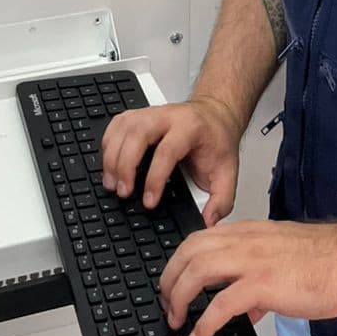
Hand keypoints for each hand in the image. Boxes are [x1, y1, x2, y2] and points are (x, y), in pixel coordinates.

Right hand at [100, 96, 240, 223]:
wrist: (215, 116)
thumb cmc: (217, 141)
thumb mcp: (228, 171)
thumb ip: (221, 200)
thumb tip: (207, 222)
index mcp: (190, 128)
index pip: (167, 151)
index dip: (154, 178)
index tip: (149, 202)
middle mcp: (168, 116)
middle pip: (138, 133)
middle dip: (125, 165)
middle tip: (123, 192)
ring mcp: (151, 113)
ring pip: (123, 127)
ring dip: (113, 156)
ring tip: (112, 183)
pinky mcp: (138, 115)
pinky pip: (116, 124)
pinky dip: (108, 144)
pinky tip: (109, 163)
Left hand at [159, 219, 336, 335]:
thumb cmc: (325, 260)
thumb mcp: (283, 261)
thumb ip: (259, 281)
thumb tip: (246, 310)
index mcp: (248, 233)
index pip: (200, 239)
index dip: (180, 261)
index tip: (173, 281)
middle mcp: (244, 242)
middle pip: (189, 251)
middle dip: (169, 278)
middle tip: (166, 303)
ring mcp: (251, 262)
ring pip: (197, 271)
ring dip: (178, 298)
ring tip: (175, 320)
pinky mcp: (261, 285)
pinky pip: (220, 305)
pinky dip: (204, 325)